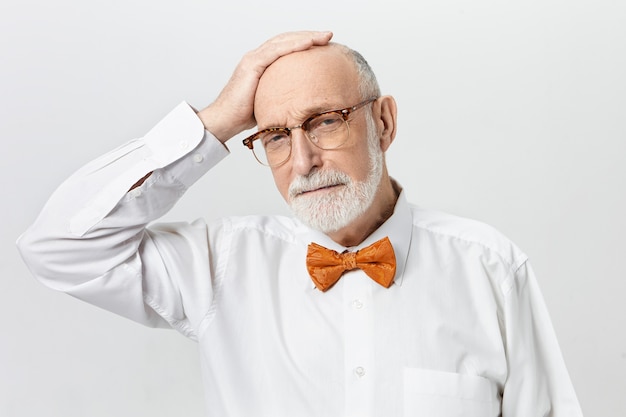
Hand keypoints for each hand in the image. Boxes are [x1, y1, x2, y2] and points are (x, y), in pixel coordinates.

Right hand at [197, 31, 332, 142]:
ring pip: (283, 41)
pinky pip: (276, 51)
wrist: (225, 121)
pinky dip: (293, 45)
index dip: (305, 43)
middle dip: (309, 36)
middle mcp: (257, 57)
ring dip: (306, 37)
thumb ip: (285, 97)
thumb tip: (305, 103)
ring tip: (323, 36)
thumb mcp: (272, 102)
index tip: (324, 44)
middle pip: (287, 40)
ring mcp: (253, 59)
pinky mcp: (251, 65)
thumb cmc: (245, 115)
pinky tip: (308, 43)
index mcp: (262, 64)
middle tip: (329, 35)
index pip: (287, 47)